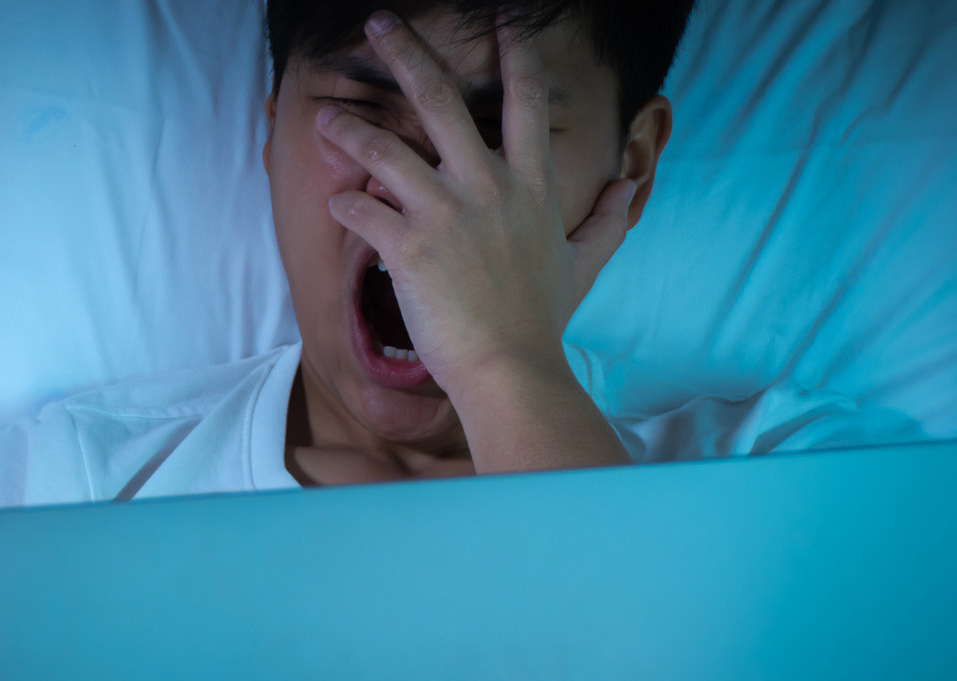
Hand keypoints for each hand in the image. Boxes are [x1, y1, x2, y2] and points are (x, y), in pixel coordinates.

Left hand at [315, 11, 634, 399]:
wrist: (510, 369)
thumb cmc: (541, 321)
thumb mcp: (583, 264)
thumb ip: (604, 221)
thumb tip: (629, 191)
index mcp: (531, 184)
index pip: (527, 98)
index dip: (514, 50)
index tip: (504, 15)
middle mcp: (488, 185)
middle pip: (438, 97)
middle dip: (404, 51)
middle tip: (378, 21)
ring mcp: (446, 212)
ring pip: (383, 149)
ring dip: (350, 130)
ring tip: (326, 119)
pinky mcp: (409, 247)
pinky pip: (361, 211)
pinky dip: (344, 205)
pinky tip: (336, 205)